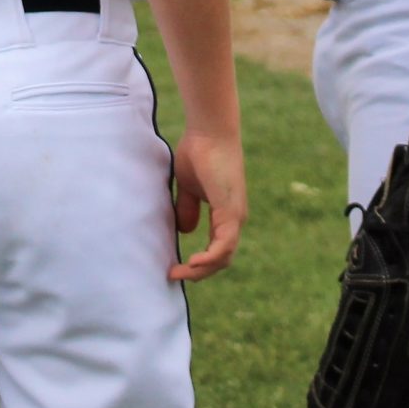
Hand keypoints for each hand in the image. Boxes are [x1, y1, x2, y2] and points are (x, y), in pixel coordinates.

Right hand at [167, 128, 246, 281]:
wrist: (208, 132)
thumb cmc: (198, 152)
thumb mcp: (187, 188)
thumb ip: (187, 208)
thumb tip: (184, 231)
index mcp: (227, 215)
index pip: (218, 250)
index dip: (198, 264)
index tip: (174, 268)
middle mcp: (235, 218)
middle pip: (222, 259)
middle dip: (198, 272)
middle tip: (173, 275)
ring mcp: (235, 216)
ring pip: (224, 257)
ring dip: (201, 270)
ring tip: (178, 272)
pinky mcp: (231, 211)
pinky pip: (224, 245)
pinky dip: (209, 259)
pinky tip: (192, 263)